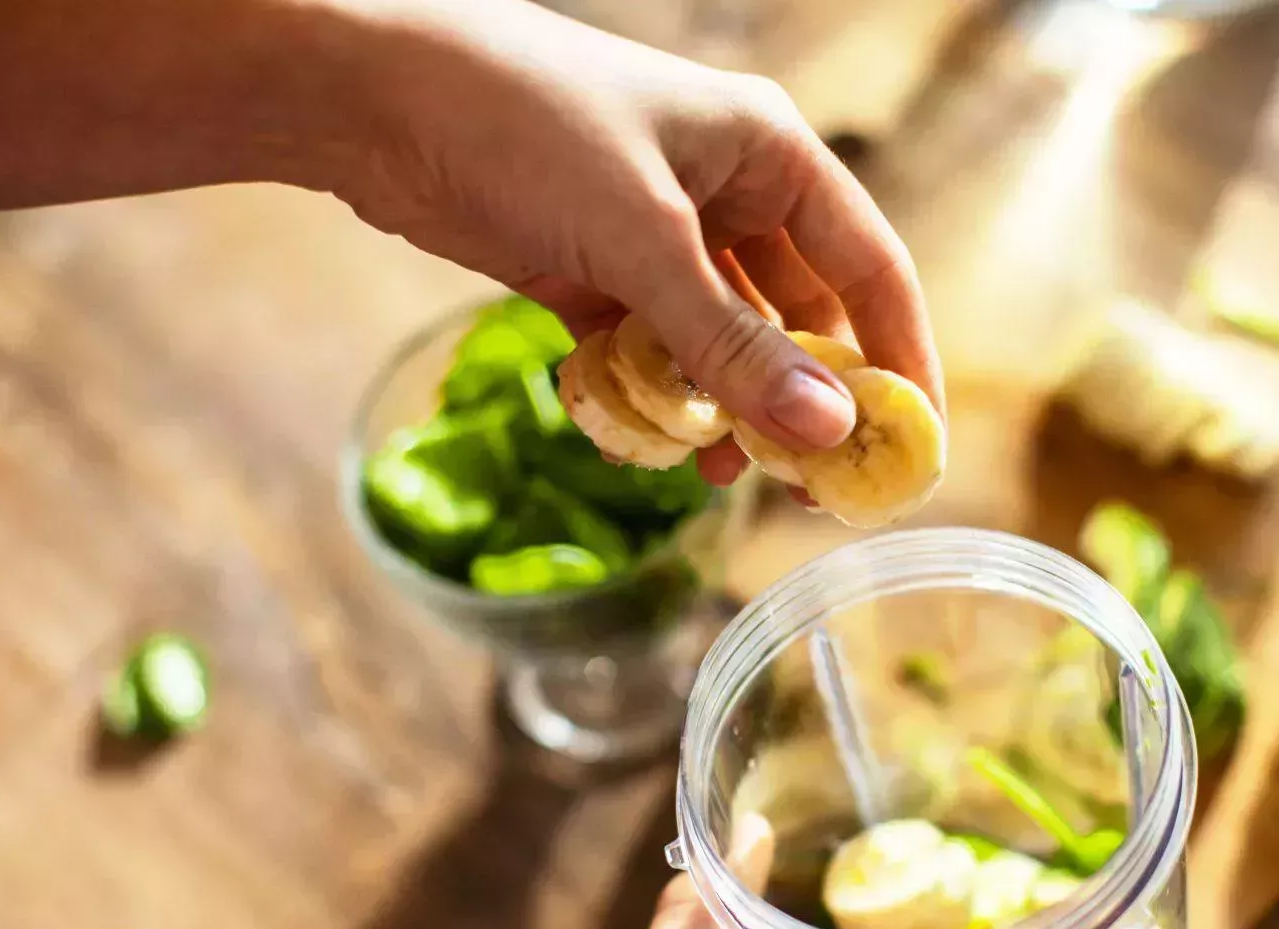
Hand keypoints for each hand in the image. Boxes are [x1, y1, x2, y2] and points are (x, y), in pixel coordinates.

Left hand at [338, 0, 941, 487]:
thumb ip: (732, 346)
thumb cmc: (523, 123)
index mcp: (769, 154)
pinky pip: (650, 350)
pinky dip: (653, 395)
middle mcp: (726, 191)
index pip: (870, 269)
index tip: (913, 446)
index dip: (899, 359)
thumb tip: (826, 434)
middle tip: (809, 485)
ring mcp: (656, 232)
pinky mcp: (591, 268)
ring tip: (720, 471)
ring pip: (721, 343)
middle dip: (803, 399)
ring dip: (724, 407)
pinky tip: (650, 442)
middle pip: (798, 316)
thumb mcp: (642, 242)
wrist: (366, 92)